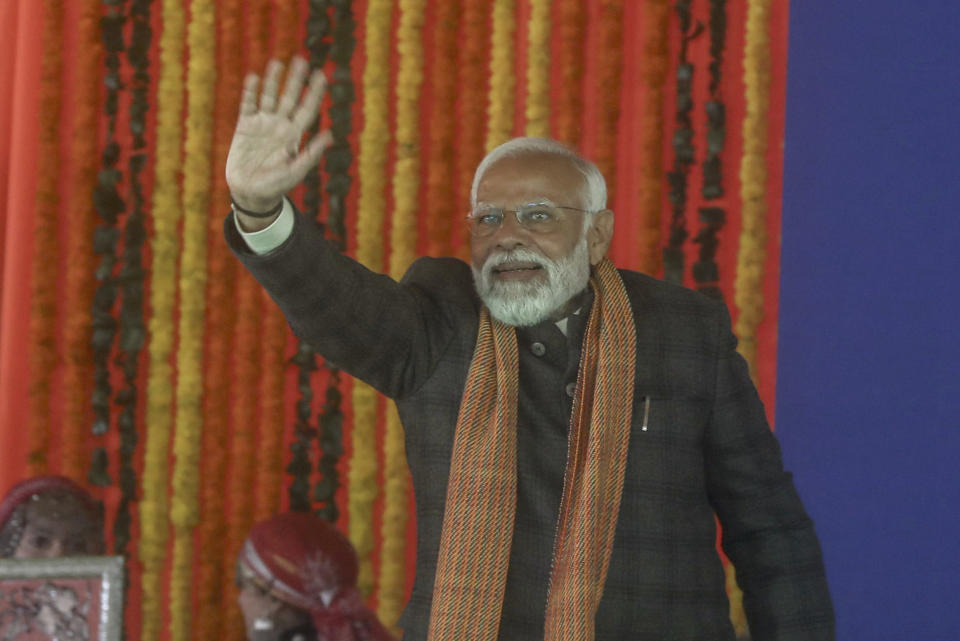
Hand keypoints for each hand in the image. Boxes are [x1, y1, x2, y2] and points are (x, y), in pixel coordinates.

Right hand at [226, 57, 331, 217]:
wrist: (250, 193)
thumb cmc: (276, 186)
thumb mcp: (296, 171)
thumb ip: (311, 153)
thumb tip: (330, 135)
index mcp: (294, 135)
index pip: (307, 109)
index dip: (314, 93)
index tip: (322, 75)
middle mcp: (280, 126)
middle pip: (289, 97)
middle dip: (295, 80)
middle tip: (301, 60)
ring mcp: (262, 124)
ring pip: (269, 97)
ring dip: (273, 81)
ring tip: (277, 63)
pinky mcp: (245, 127)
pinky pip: (248, 105)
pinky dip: (251, 92)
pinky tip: (254, 78)